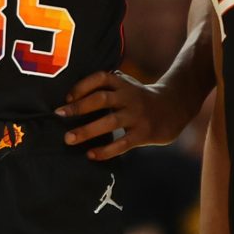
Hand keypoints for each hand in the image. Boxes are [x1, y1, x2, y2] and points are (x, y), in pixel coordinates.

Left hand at [58, 68, 187, 159]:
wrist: (174, 107)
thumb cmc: (140, 98)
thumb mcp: (126, 85)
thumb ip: (105, 88)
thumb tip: (70, 99)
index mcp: (122, 83)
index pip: (100, 78)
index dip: (82, 86)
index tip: (67, 98)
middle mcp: (129, 97)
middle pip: (101, 99)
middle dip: (79, 107)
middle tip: (59, 115)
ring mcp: (137, 115)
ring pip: (110, 122)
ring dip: (87, 130)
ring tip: (68, 139)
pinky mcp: (144, 133)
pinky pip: (122, 143)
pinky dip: (106, 150)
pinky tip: (91, 155)